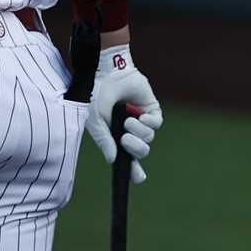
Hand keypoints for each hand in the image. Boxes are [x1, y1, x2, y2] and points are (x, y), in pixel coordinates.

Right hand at [86, 46, 162, 183]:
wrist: (106, 71)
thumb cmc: (95, 93)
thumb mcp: (94, 118)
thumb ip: (103, 139)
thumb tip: (111, 159)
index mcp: (114, 134)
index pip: (126, 158)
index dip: (133, 170)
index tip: (138, 179)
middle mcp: (129, 130)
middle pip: (141, 151)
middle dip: (135, 149)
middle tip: (125, 140)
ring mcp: (140, 119)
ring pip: (149, 138)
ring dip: (139, 132)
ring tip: (128, 120)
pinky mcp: (151, 109)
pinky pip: (156, 124)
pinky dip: (149, 123)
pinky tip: (139, 116)